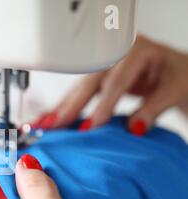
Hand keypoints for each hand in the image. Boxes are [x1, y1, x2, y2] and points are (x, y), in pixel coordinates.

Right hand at [38, 35, 187, 135]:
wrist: (173, 70)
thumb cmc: (175, 77)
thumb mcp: (173, 90)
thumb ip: (154, 108)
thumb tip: (134, 128)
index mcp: (137, 51)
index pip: (116, 81)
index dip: (102, 105)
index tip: (90, 126)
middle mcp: (114, 55)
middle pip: (88, 83)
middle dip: (70, 107)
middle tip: (54, 127)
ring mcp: (101, 65)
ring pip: (77, 88)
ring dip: (59, 109)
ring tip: (42, 126)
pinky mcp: (94, 78)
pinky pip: (75, 93)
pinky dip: (61, 109)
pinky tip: (46, 119)